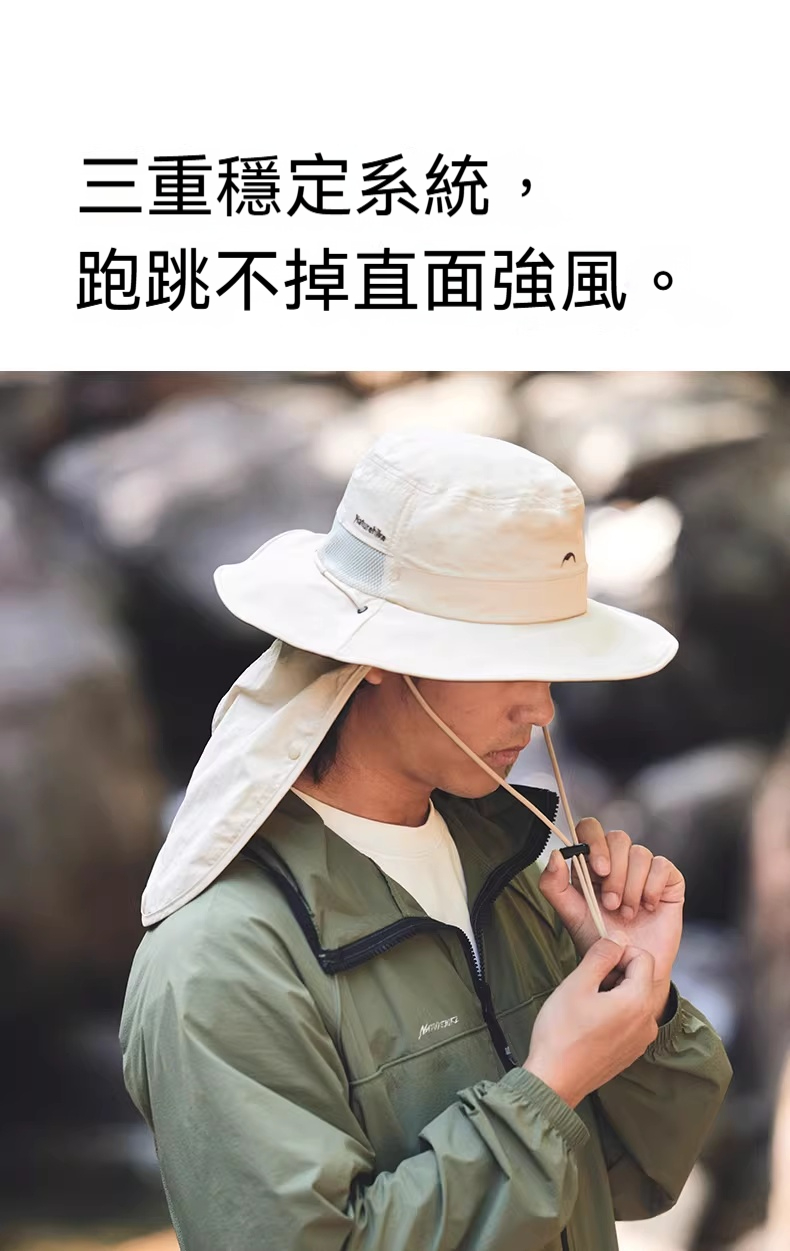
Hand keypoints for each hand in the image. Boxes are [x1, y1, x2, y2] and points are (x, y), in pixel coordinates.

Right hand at [523, 939, 659, 1107]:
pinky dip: (616, 1011)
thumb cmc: (562, 1032)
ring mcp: (641, 1040)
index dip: (619, 952)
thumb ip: (601, 955)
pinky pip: (632, 1019)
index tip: (596, 962)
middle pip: (641, 978)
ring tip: (587, 1003)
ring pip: (635, 998)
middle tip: (587, 982)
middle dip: (617, 971)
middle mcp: (647, 1022)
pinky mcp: (632, 1052)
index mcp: (638, 1002)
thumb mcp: (577, 984)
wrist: (555, 1080)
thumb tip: (617, 938)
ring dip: (615, 991)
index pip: (643, 957)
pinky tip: (590, 1021)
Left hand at [538, 818, 684, 1017]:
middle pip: (618, 837)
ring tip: (627, 914)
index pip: (590, 828)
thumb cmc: (600, 942)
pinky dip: (652, 888)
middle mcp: (618, 860)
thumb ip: (554, 885)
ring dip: (631, 887)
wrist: (631, 968)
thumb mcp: (570, 915)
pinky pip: (662, 865)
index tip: (598, 871)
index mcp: (592, 863)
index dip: (595, 843)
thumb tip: (555, 854)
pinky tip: (648, 908)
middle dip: (615, 875)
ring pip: (640, 853)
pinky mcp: (667, 879)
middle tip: (611, 905)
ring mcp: (644, 868)